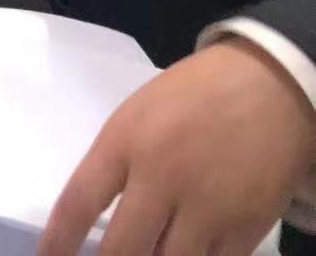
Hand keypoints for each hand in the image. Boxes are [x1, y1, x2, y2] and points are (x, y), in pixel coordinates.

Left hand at [39, 38, 314, 255]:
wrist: (268, 86)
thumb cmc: (191, 97)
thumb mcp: (135, 117)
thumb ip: (115, 167)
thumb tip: (96, 220)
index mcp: (125, 142)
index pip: (78, 203)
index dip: (57, 242)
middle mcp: (163, 177)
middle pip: (123, 248)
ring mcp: (208, 206)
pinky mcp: (247, 225)